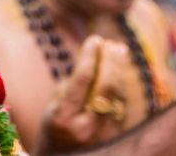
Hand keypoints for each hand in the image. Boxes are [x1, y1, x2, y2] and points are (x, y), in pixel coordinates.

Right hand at [35, 35, 131, 154]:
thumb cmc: (53, 131)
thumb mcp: (53, 107)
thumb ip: (72, 84)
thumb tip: (93, 57)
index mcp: (63, 119)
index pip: (82, 80)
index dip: (90, 56)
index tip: (94, 39)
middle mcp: (86, 128)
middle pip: (105, 87)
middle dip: (110, 61)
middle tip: (110, 44)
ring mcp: (104, 135)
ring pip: (118, 95)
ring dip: (120, 70)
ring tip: (119, 50)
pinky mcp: (117, 137)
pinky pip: (122, 104)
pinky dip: (121, 85)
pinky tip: (120, 71)